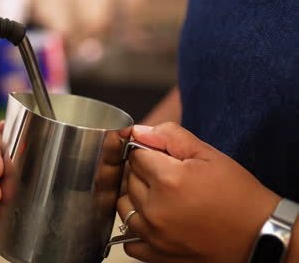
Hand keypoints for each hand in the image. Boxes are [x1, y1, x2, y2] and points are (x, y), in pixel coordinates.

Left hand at [117, 122, 279, 262]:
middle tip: (168, 177)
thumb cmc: (237, 195)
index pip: (135, 156)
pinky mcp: (157, 254)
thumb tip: (139, 131)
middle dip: (143, 173)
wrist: (258, 234)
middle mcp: (156, 209)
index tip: (161, 158)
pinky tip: (154, 221)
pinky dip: (136, 229)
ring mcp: (154, 235)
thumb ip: (171, 137)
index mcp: (168, 180)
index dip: (148, 153)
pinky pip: (129, 240)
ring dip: (135, 198)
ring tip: (160, 197)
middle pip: (128, 180)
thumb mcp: (209, 155)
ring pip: (123, 207)